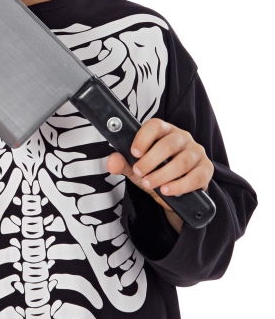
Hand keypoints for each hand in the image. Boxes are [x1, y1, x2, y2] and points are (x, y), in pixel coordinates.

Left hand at [105, 117, 212, 231]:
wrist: (173, 192)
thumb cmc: (153, 171)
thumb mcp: (135, 168)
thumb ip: (123, 163)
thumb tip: (111, 162)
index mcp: (163, 131)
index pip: (155, 126)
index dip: (144, 137)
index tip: (134, 153)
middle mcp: (182, 138)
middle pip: (169, 144)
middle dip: (151, 161)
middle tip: (139, 173)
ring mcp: (196, 152)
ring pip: (183, 161)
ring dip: (163, 175)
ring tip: (148, 184)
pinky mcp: (206, 169)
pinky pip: (196, 177)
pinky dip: (180, 185)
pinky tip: (166, 191)